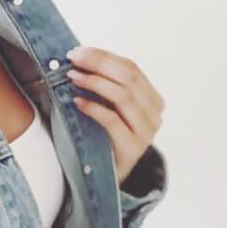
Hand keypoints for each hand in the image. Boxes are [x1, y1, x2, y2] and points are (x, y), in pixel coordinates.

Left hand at [65, 45, 164, 185]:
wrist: (108, 177)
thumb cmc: (105, 137)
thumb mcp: (109, 108)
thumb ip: (104, 85)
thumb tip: (78, 57)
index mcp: (152, 98)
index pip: (130, 68)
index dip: (104, 56)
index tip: (78, 51)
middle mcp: (155, 113)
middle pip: (128, 78)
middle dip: (98, 64)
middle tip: (73, 59)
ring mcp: (146, 131)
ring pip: (123, 96)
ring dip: (95, 82)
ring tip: (72, 77)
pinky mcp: (133, 147)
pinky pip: (113, 121)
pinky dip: (93, 108)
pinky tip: (76, 101)